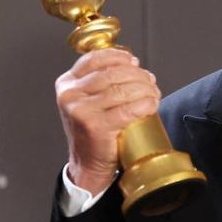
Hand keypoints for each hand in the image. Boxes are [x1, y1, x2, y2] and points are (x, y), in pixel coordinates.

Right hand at [55, 49, 160, 193]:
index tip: (134, 62)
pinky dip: (145, 105)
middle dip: (137, 75)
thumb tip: (135, 65)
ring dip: (145, 89)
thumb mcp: (90, 100)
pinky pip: (128, 110)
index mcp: (67, 83)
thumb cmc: (95, 131)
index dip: (118, 57)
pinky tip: (152, 105)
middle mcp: (70, 95)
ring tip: (153, 94)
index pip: (94, 59)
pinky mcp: (95, 126)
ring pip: (122, 90)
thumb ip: (103, 81)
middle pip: (112, 73)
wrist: (88, 164)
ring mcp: (81, 110)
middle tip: (150, 82)